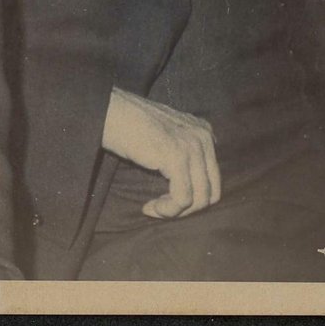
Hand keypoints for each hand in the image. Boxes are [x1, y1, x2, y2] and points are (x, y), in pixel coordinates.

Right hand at [102, 88, 220, 218]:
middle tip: (162, 208)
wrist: (111, 113)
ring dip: (176, 212)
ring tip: (154, 208)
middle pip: (211, 192)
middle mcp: (204, 137)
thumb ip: (185, 152)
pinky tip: (149, 207)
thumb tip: (194, 186)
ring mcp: (193, 146)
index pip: (213, 180)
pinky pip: (182, 198)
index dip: (192, 198)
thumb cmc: (131, 128)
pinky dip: (167, 210)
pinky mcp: (177, 157)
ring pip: (200, 199)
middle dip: (188, 209)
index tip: (166, 199)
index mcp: (204, 133)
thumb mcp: (168, 136)